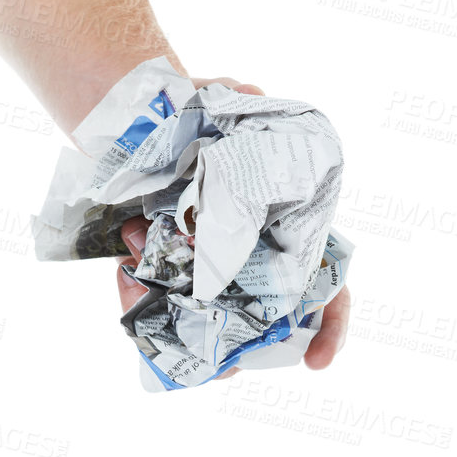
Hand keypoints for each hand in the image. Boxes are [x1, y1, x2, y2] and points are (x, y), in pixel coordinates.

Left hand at [114, 73, 349, 376]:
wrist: (131, 125)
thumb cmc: (190, 117)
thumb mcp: (218, 103)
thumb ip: (238, 100)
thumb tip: (254, 93)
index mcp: (285, 230)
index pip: (327, 288)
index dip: (330, 325)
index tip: (317, 362)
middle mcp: (251, 264)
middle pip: (260, 327)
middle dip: (241, 349)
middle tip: (224, 363)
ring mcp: (205, 276)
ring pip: (202, 326)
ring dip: (179, 327)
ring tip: (147, 290)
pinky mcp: (160, 278)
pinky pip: (157, 311)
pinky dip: (141, 304)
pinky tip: (125, 275)